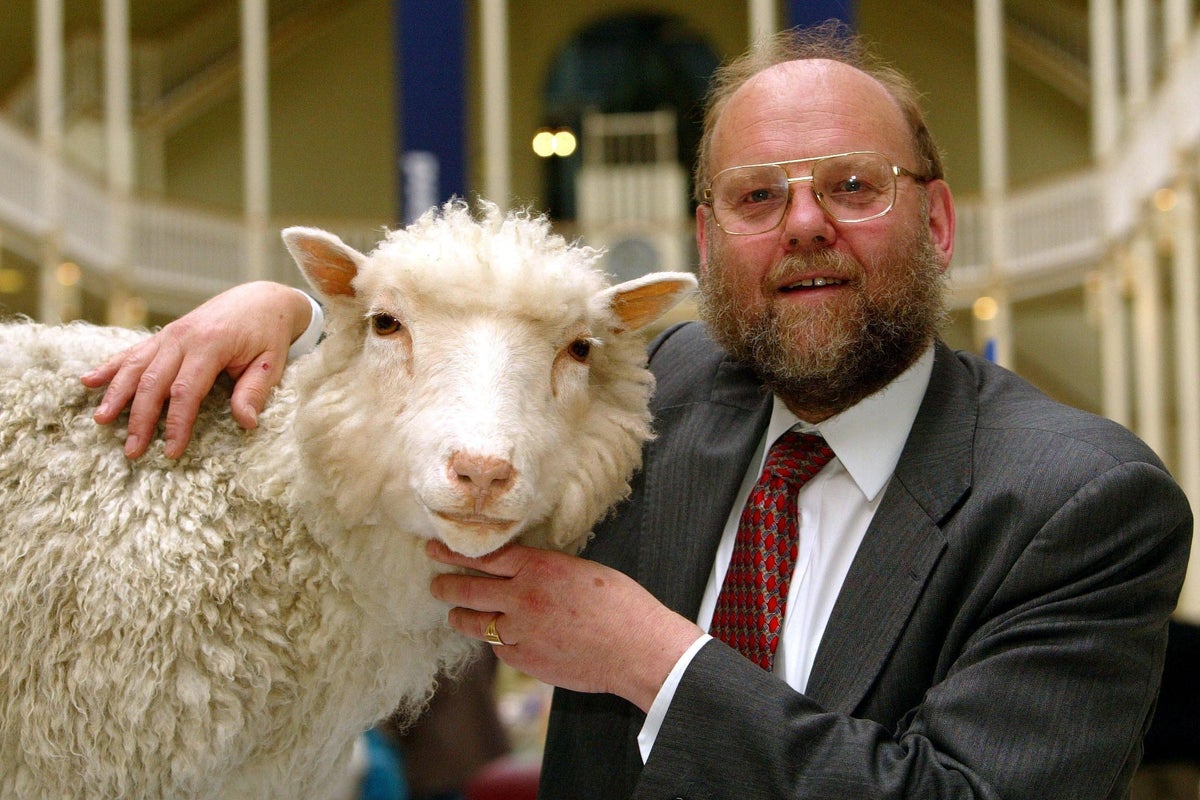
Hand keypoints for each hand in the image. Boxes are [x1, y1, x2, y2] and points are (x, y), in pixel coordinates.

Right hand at [81, 281, 313, 458]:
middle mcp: (183, 337)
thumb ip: (254, 391)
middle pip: (153, 382)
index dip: (176, 424)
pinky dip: (110, 366)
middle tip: (131, 450)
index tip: (171, 451)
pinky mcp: (165, 334)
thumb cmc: (267, 334)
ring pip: (135, 366)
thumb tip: (246, 423)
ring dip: (116, 394)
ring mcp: (170, 334)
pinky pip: (133, 351)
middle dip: (140, 419)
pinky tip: (89, 381)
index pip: (186, 391)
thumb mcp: (271, 363)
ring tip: (101, 420)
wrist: (261, 298)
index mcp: (211, 344)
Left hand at [428, 540, 704, 711]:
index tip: (436, 549)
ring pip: (474, 623)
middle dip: (446, 584)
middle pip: (468, 588)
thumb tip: (525, 572)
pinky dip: (496, 641)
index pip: (485, 555)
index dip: (456, 552)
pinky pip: (498, 648)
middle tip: (435, 582)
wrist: (636, 649)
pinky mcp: (524, 660)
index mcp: (539, 567)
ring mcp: (520, 631)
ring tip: (453, 613)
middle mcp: (522, 597)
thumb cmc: (621, 605)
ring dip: (460, 616)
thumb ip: (546, 571)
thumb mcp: (581, 571)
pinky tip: (499, 638)